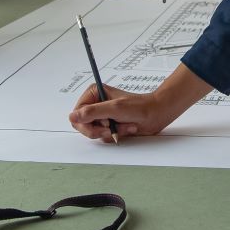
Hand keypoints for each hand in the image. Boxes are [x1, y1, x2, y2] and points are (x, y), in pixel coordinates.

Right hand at [68, 83, 182, 141]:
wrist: (156, 114)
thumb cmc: (139, 107)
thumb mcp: (114, 108)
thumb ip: (92, 112)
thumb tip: (73, 116)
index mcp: (93, 94)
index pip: (76, 114)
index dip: (86, 124)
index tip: (101, 125)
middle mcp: (96, 103)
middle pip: (83, 125)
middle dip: (100, 129)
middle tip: (111, 128)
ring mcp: (103, 115)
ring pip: (95, 132)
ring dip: (111, 131)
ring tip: (124, 124)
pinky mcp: (109, 124)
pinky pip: (104, 136)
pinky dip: (116, 134)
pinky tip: (126, 127)